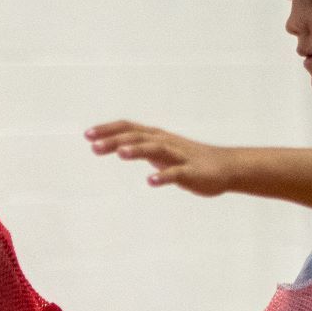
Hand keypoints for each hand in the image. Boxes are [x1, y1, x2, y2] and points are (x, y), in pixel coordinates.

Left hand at [86, 121, 235, 195]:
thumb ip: (138, 148)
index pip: (129, 128)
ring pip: (156, 149)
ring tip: (121, 154)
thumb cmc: (186, 159)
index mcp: (155, 137)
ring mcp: (178, 156)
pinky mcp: (191, 172)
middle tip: (94, 147)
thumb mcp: (159, 152)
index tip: (87, 135)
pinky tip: (150, 181)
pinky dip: (163, 176)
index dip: (108, 130)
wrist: (224, 168)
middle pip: (138, 137)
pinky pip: (176, 173)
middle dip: (115, 141)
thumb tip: (114, 146)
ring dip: (138, 150)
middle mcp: (165, 142)